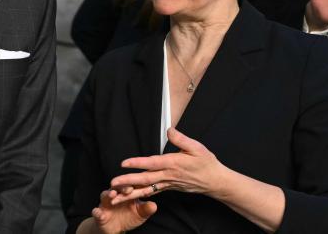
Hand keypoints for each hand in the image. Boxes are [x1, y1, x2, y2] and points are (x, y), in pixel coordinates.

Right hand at [89, 189, 156, 233]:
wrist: (115, 228)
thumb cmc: (129, 217)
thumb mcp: (140, 214)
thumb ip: (146, 209)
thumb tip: (154, 205)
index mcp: (126, 193)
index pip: (130, 185)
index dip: (135, 184)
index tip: (142, 184)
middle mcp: (115, 195)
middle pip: (117, 188)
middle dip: (122, 187)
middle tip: (128, 189)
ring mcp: (106, 203)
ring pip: (105, 196)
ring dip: (108, 194)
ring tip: (112, 194)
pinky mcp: (99, 213)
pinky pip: (97, 212)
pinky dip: (97, 212)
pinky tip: (98, 212)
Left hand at [108, 128, 226, 204]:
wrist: (215, 182)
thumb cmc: (206, 163)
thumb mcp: (197, 147)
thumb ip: (181, 139)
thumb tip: (169, 130)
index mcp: (173, 164)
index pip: (152, 163)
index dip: (138, 163)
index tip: (124, 163)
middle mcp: (168, 175)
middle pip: (145, 179)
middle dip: (128, 181)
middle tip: (113, 183)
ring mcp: (167, 183)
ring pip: (146, 189)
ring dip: (129, 193)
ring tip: (114, 196)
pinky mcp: (168, 187)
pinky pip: (151, 192)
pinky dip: (139, 195)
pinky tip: (129, 197)